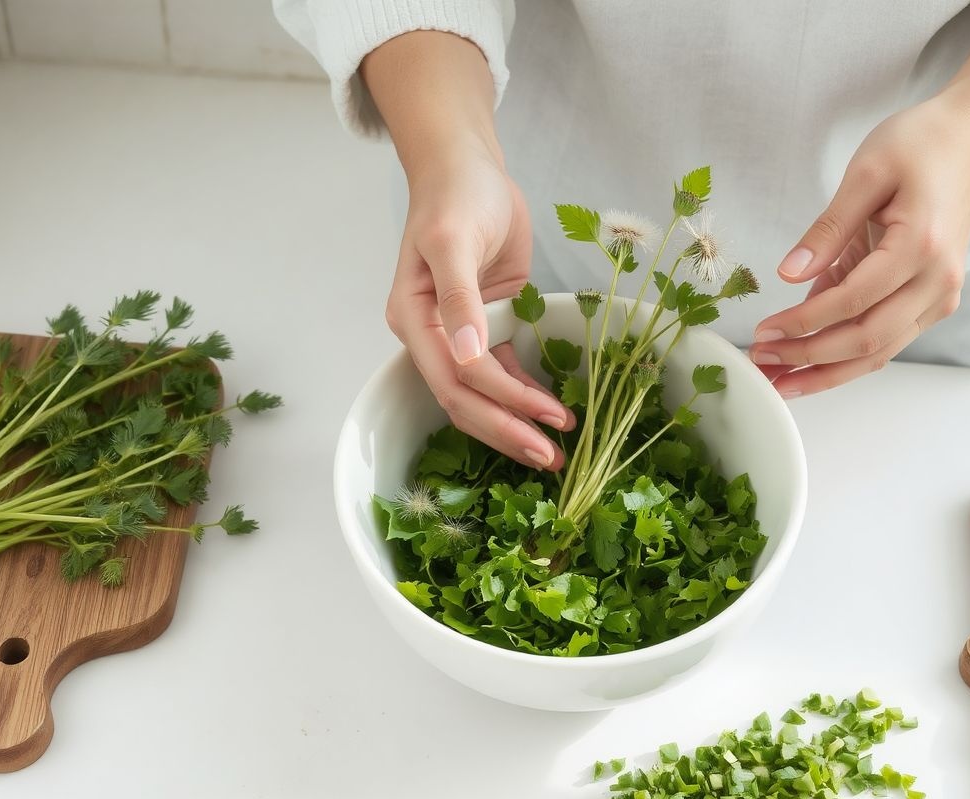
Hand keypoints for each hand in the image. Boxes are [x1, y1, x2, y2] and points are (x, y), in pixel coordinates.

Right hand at [364, 29, 573, 470]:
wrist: (467, 167)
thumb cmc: (456, 197)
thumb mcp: (454, 241)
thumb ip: (459, 299)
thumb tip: (465, 354)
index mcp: (414, 320)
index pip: (456, 379)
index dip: (498, 406)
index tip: (542, 423)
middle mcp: (432, 337)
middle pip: (467, 400)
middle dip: (508, 431)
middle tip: (551, 460)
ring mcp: (459, 336)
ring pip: (484, 395)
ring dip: (517, 423)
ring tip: (556, 451)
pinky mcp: (488, 327)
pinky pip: (503, 374)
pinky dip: (524, 395)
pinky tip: (550, 414)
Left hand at [751, 96, 969, 395]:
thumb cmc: (921, 145)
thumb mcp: (866, 172)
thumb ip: (827, 229)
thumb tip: (788, 274)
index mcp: (921, 246)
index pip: (853, 300)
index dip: (803, 322)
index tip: (764, 330)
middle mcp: (938, 282)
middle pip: (867, 340)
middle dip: (808, 358)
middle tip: (762, 360)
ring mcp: (939, 297)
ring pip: (878, 353)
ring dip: (825, 372)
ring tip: (778, 380)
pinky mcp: (932, 302)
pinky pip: (886, 340)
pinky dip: (845, 356)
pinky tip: (805, 360)